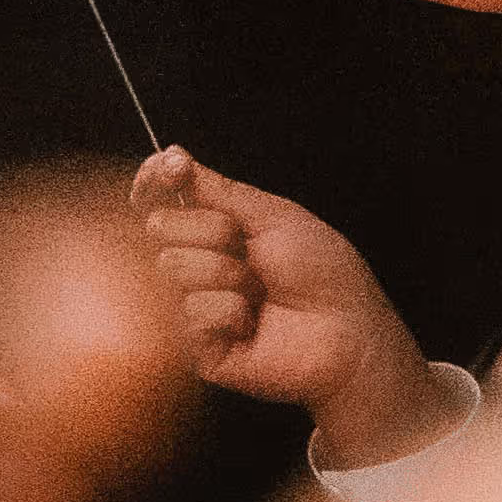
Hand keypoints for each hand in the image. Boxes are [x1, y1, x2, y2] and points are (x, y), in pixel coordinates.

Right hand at [135, 148, 459, 463]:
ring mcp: (190, 304)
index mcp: (212, 229)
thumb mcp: (274, 216)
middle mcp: (195, 263)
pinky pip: (189, 312)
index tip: (172, 168)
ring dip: (227, 275)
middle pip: (159, 226)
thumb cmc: (323, 273)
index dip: (155, 179)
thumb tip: (173, 154)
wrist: (347, 331)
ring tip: (259, 293)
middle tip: (251, 252)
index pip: (159, 198)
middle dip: (212, 231)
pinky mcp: (193, 346)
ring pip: (172, 267)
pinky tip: (252, 324)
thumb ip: (219, 190)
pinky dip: (229, 311)